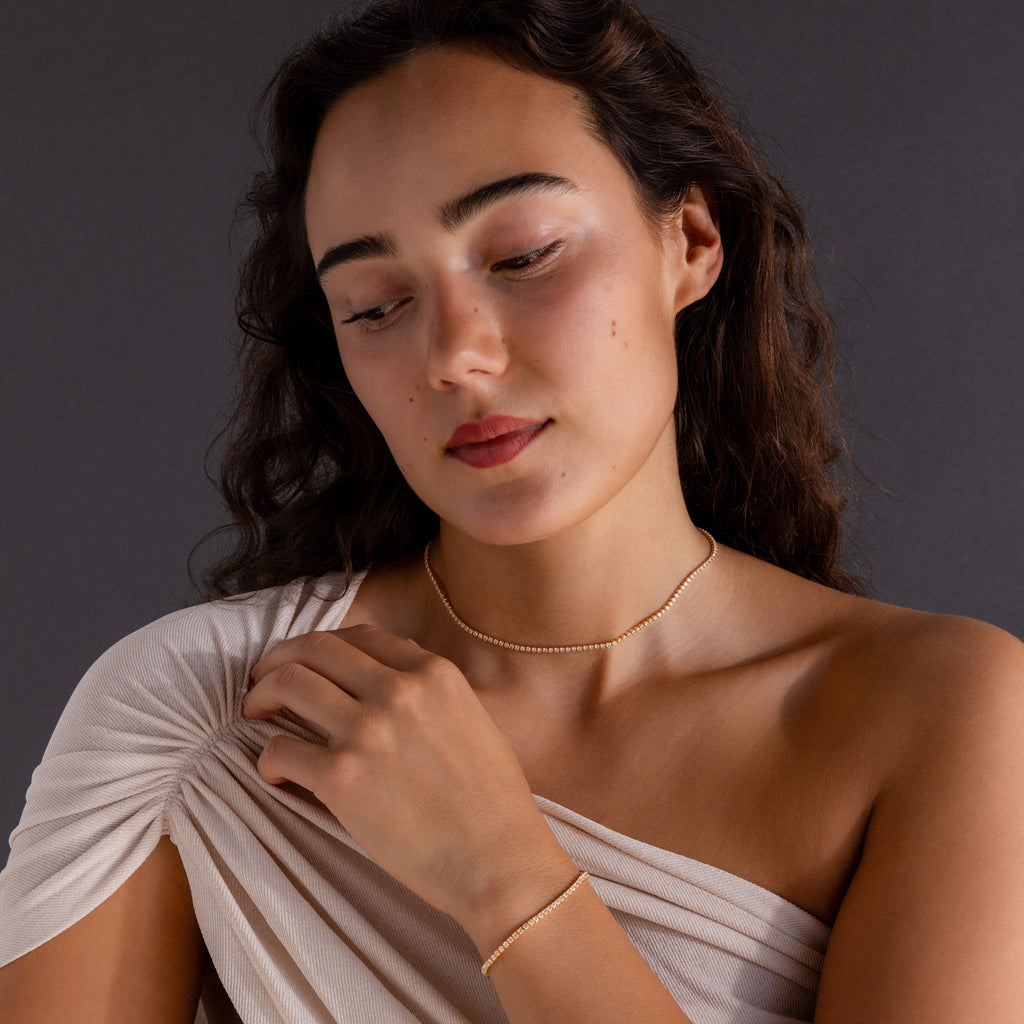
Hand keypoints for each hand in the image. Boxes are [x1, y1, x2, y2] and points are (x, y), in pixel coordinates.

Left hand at [242, 625, 574, 937]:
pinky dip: (267, 760)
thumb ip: (428, 690)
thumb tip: (381, 677)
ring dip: (261, 696)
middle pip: (315, 650)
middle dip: (279, 660)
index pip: (358, 637)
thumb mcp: (472, 719)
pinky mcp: (343, 778)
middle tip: (262, 680)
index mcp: (434, 673)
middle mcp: (399, 691)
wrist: (499, 862)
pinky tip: (275, 774)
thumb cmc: (491, 800)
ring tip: (255, 713)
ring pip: (289, 684)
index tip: (303, 660)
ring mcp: (369, 732)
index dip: (320, 645)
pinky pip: (279, 750)